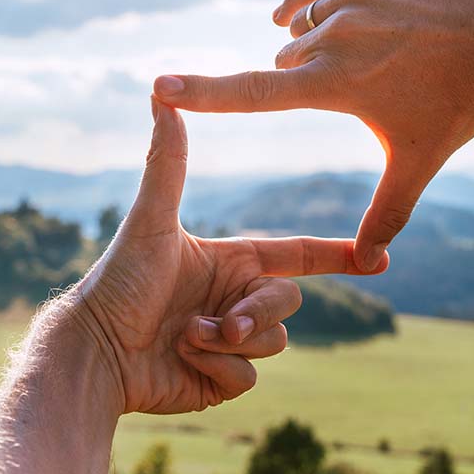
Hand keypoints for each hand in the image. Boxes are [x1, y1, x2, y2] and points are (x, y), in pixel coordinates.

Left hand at [77, 98, 387, 414]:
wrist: (95, 351)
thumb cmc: (119, 281)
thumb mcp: (150, 221)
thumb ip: (167, 162)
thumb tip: (161, 94)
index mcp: (232, 262)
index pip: (296, 255)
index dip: (336, 256)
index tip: (378, 258)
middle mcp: (236, 299)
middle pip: (288, 303)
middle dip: (259, 313)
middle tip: (227, 323)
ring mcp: (232, 342)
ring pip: (274, 342)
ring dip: (230, 342)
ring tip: (186, 336)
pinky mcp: (222, 379)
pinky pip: (249, 377)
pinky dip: (216, 369)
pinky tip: (181, 360)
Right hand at [153, 0, 473, 270]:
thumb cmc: (461, 103)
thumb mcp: (418, 160)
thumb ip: (386, 212)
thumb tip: (370, 263)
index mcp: (334, 83)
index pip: (253, 91)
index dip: (203, 91)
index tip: (160, 84)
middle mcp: (332, 35)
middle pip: (284, 63)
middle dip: (300, 80)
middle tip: (346, 88)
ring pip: (301, 25)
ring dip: (311, 44)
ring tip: (355, 55)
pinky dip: (310, 4)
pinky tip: (311, 12)